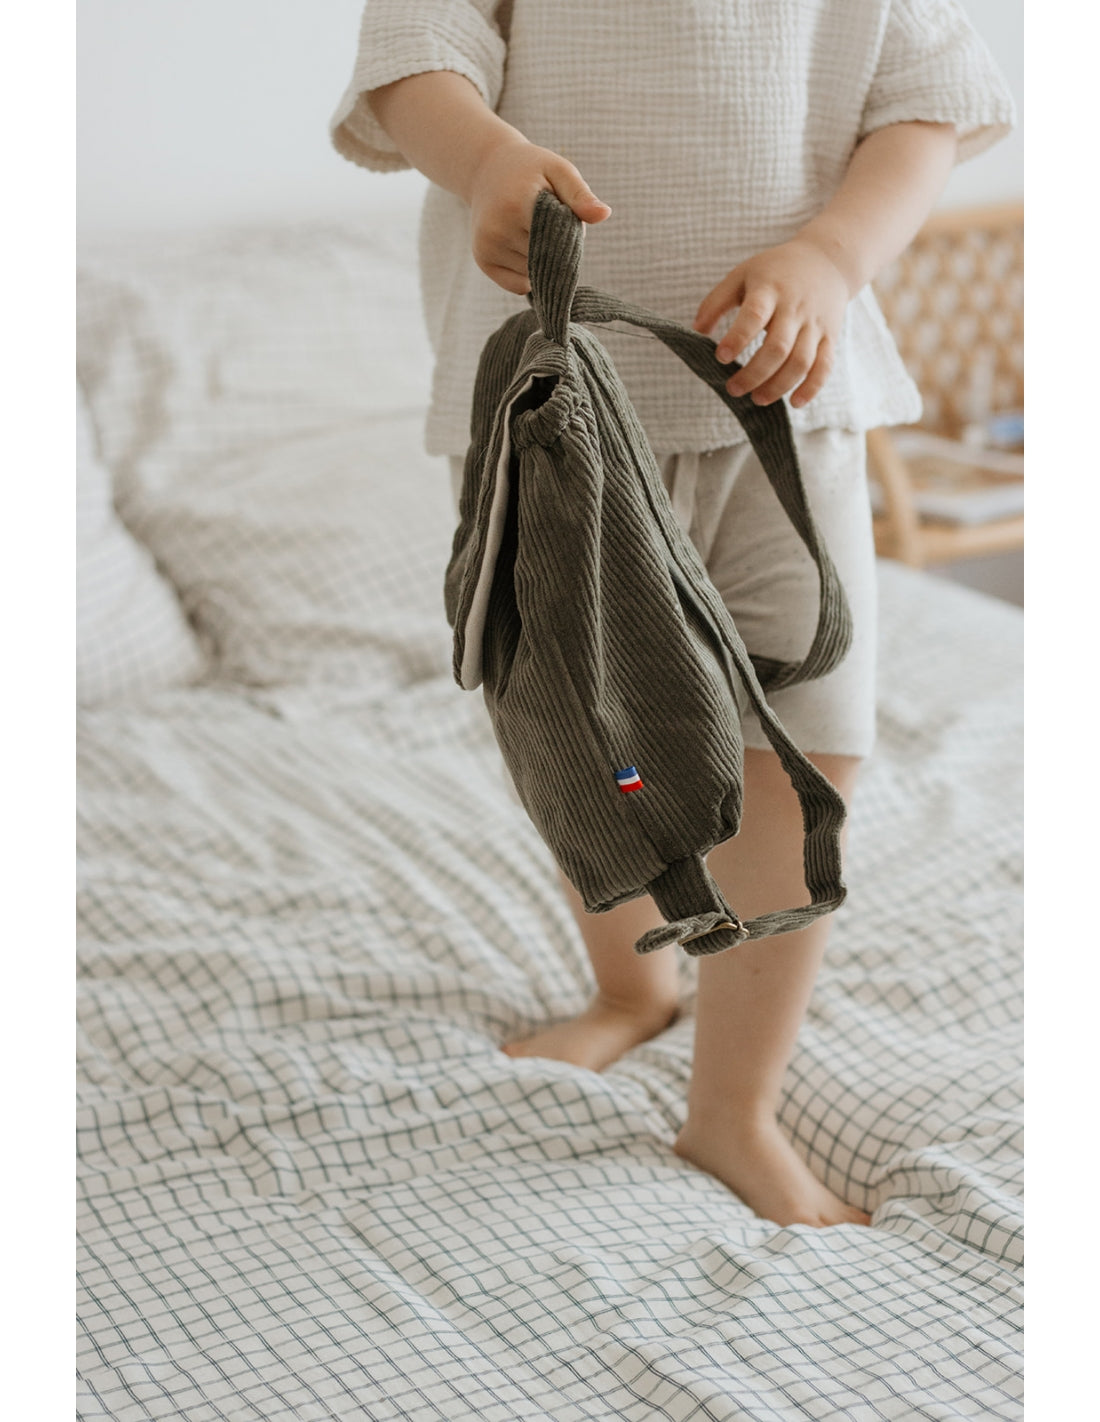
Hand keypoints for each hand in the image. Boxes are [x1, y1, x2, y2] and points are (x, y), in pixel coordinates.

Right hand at [467, 136, 610, 295]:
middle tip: (551, 224)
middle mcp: (497, 230)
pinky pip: (519, 285)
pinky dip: (529, 273)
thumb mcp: (558, 170)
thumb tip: (604, 214)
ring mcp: (487, 247)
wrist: (487, 170)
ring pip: (535, 275)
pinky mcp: (483, 261)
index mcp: (516, 205)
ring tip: (533, 230)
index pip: (557, 242)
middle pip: (547, 260)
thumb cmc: (530, 170)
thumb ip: (580, 194)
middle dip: (559, 249)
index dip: (570, 237)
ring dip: (544, 261)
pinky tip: (523, 246)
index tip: (570, 225)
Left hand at [691, 238, 851, 407]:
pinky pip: (824, 366)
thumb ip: (716, 302)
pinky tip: (795, 403)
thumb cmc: (775, 272)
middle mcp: (795, 308)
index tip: (721, 357)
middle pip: (777, 347)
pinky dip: (812, 388)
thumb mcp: (742, 275)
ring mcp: (814, 324)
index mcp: (770, 290)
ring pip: (800, 362)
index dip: (737, 338)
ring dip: (778, 386)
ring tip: (757, 399)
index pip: (754, 315)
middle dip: (754, 374)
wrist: (827, 260)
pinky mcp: (829, 337)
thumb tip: (696, 331)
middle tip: (733, 389)